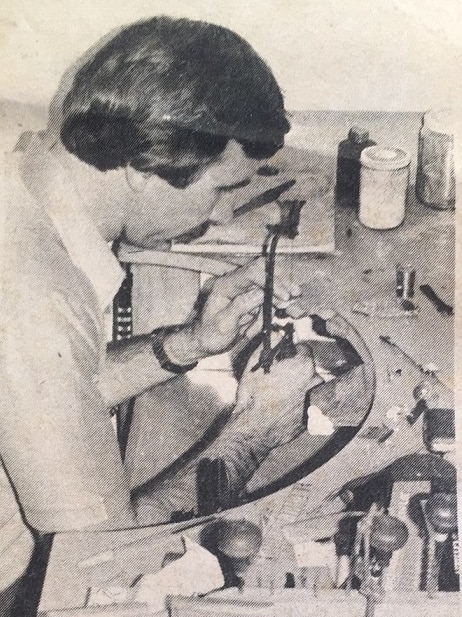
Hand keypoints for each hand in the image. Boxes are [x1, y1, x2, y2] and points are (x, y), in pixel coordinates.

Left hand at [165, 257, 299, 362]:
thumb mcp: (223, 323)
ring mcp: (246, 291)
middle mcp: (237, 284)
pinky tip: (271, 317)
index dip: (270, 281)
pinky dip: (274, 307)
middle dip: (281, 282)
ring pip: (269, 285)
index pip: (252, 273)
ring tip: (288, 307)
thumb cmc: (210, 334)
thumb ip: (241, 306)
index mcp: (227, 285)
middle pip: (263, 272)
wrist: (206, 343)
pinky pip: (268, 299)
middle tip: (295, 295)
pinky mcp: (252, 300)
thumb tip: (261, 294)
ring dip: (280, 296)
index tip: (284, 295)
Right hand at [231, 342, 323, 448]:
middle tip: (278, 376)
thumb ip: (269, 344)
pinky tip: (283, 407)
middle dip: (296, 370)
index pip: (304, 349)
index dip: (292, 351)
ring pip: (309, 388)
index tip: (283, 356)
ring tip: (280, 394)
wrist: (253, 428)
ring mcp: (313, 402)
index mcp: (303, 366)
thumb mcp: (255, 363)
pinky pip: (306, 405)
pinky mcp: (310, 419)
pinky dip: (298, 404)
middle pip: (308, 369)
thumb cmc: (253, 395)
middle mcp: (314, 383)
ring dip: (299, 388)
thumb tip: (276, 333)